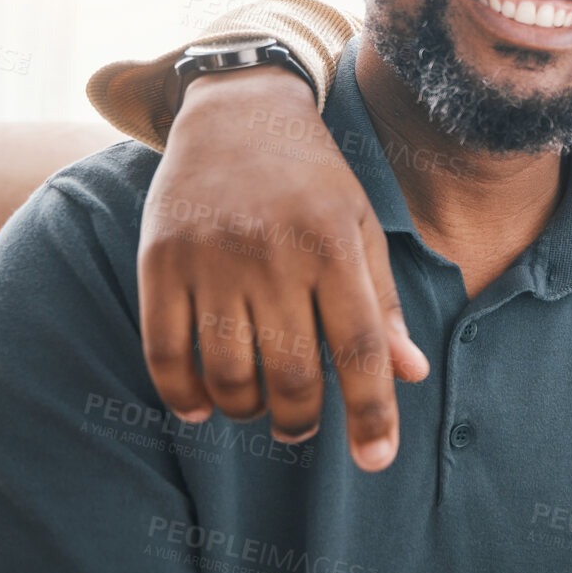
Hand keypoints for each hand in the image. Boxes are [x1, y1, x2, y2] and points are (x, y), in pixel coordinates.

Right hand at [137, 65, 428, 469]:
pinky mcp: (159, 261)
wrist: (237, 112)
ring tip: (260, 409)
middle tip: (301, 427)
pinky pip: (165, 352)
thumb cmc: (313, 180)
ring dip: (247, 411)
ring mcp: (212, 258)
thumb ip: (384, 304)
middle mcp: (273, 254)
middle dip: (302, 420)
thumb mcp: (363, 228)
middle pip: (292, 373)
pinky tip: (202, 405)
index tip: (377, 461)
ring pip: (229, 374)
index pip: (360, 348)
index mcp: (333, 246)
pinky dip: (183, 394)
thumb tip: (412, 374)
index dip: (371, 412)